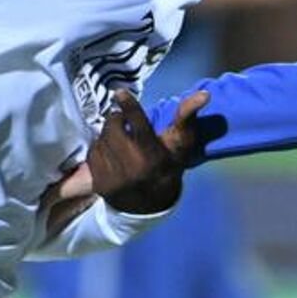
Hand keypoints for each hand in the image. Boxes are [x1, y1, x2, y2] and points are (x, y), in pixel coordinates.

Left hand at [58, 88, 210, 213]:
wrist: (151, 205)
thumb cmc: (168, 165)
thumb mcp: (180, 143)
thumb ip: (187, 117)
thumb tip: (204, 94)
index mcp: (153, 154)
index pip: (138, 124)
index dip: (129, 106)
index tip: (119, 92)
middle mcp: (132, 166)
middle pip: (112, 126)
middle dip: (116, 120)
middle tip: (123, 122)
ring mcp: (113, 177)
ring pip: (100, 139)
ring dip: (107, 136)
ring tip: (120, 144)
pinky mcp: (99, 184)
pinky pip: (91, 154)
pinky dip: (99, 151)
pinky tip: (111, 157)